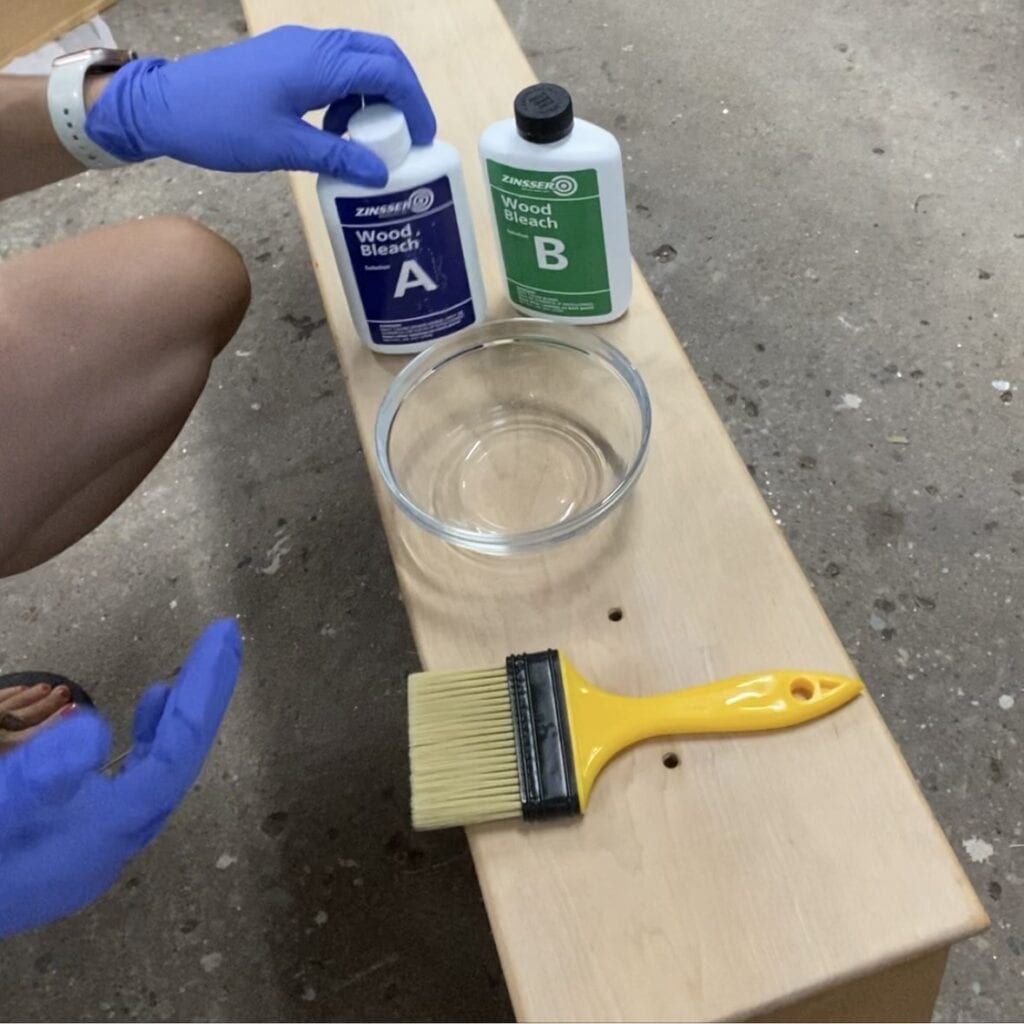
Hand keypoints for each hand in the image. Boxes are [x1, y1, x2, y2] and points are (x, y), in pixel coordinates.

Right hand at [0, 619, 241, 937]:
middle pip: (179, 763)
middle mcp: (114, 843)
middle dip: (204, 698)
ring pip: (157, 776)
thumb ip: (35, 777)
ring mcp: (95, 845)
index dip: (205, 693)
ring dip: (176, 722)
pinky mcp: (74, 842)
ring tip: (186, 673)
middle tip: (226, 637)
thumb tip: (97, 728)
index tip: (225, 635)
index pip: (176, 756)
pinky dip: (143, 746)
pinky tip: (136, 718)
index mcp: (105, 833)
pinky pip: (130, 789)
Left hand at [85, 25, 434, 185]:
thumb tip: (381, 173)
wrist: (163, 106)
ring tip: (368, 142)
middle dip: (402, 95)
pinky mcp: (286, 58)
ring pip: (358, 61)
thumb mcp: (284, 149)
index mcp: (318, 62)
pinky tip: (334, 132)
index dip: (414, 104)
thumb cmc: (221, 126)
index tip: (422, 139)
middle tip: (408, 137)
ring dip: (373, 98)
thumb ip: (337, 156)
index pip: (387, 71)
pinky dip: (347, 97)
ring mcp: (298, 48)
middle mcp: (314, 45)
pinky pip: (334, 69)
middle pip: (380, 56)